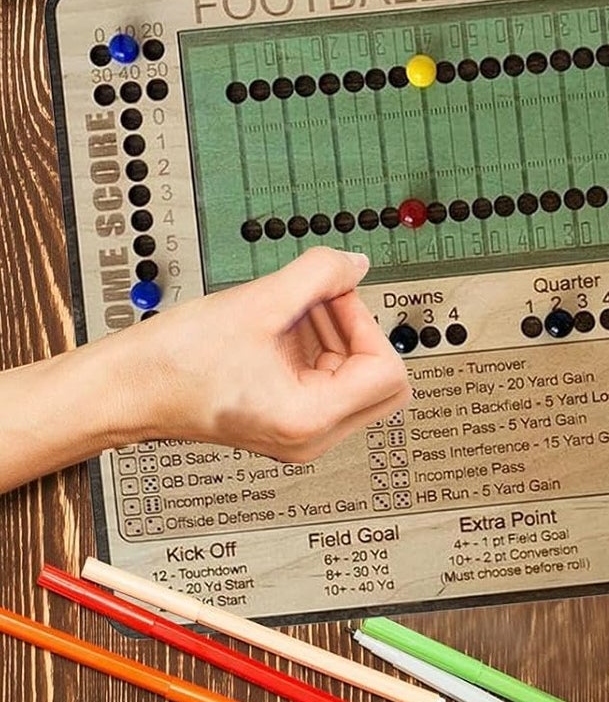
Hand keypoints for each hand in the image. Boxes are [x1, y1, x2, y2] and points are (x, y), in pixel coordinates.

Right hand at [127, 248, 409, 461]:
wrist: (126, 390)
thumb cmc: (175, 362)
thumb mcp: (258, 303)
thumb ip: (320, 275)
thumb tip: (357, 264)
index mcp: (310, 420)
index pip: (389, 373)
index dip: (366, 323)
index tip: (334, 296)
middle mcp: (313, 436)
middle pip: (383, 382)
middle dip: (358, 331)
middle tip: (322, 301)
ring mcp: (302, 431)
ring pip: (357, 377)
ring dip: (335, 334)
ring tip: (289, 309)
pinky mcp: (289, 417)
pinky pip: (329, 380)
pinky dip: (317, 346)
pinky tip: (282, 325)